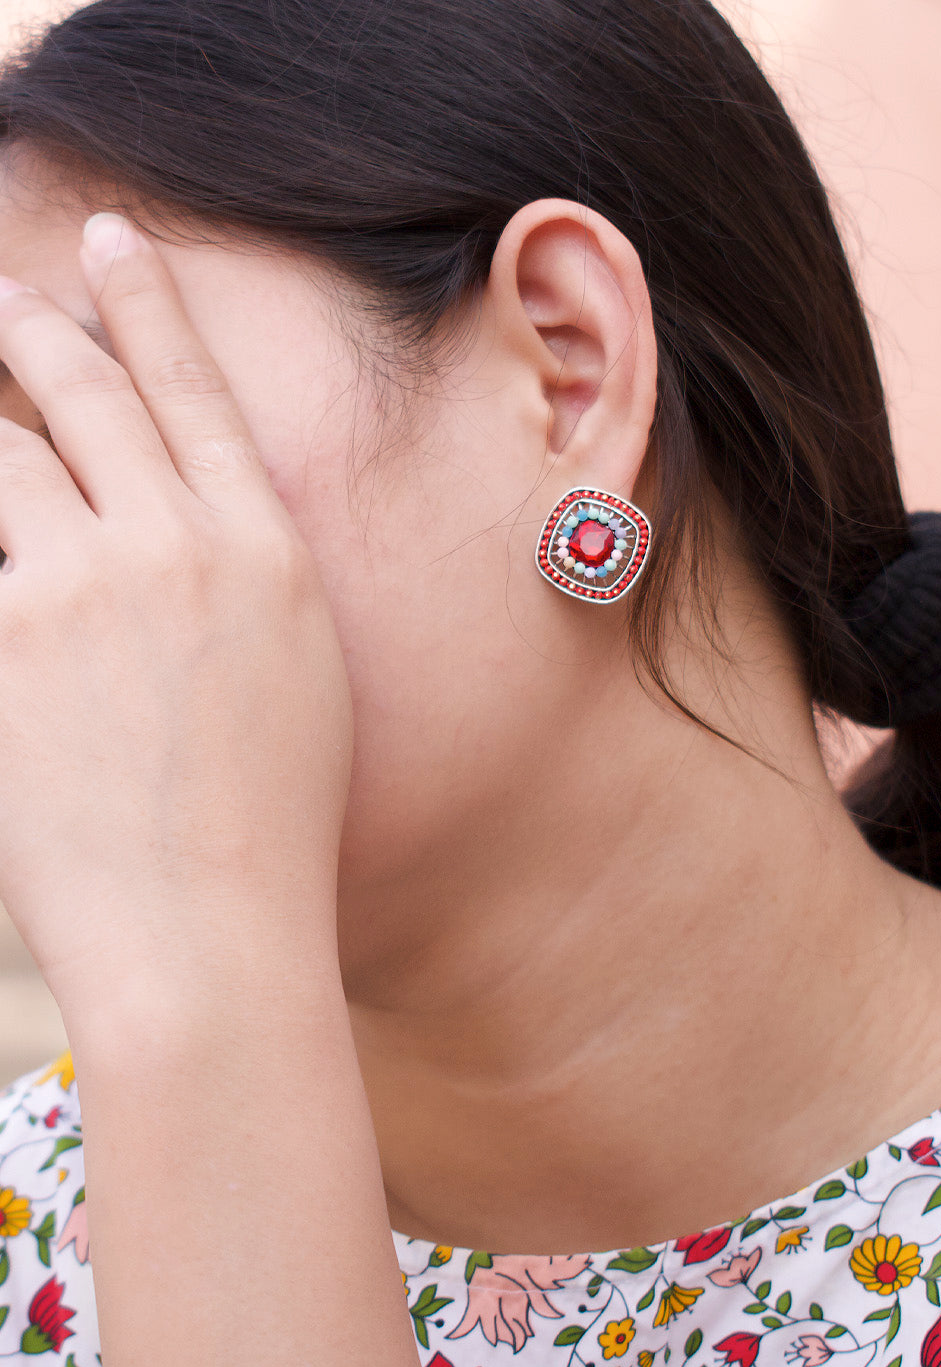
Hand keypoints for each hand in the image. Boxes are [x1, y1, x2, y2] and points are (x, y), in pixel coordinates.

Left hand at [0, 214, 353, 1016]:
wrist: (211, 933)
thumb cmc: (270, 825)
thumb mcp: (296, 677)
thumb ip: (243, 580)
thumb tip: (177, 520)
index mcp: (265, 550)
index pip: (193, 389)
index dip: (148, 305)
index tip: (114, 245)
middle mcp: (178, 544)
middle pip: (82, 389)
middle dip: (33, 325)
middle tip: (7, 297)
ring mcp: (85, 586)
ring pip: (3, 450)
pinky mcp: (6, 639)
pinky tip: (3, 558)